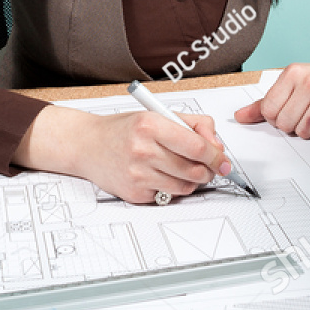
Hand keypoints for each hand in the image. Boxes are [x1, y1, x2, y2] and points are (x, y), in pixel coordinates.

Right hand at [15, 105, 231, 203]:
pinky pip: (168, 195)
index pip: (198, 147)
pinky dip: (171, 187)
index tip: (222, 159)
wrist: (86, 145)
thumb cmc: (122, 129)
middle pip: (196, 170)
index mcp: (151, 125)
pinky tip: (161, 175)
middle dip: (209, 170)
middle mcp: (143, 150)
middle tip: (209, 166)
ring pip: (185, 186)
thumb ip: (192, 124)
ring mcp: (138, 174)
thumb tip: (217, 145)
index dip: (217, 155)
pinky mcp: (135, 193)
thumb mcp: (156, 114)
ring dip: (192, 180)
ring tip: (183, 168)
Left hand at [234, 60, 309, 138]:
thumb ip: (264, 103)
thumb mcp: (290, 85)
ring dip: (308, 130)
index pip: (268, 110)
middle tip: (303, 113)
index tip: (285, 111)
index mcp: (292, 74)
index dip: (274, 117)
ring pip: (304, 132)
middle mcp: (309, 82)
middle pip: (285, 124)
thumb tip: (240, 117)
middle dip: (292, 125)